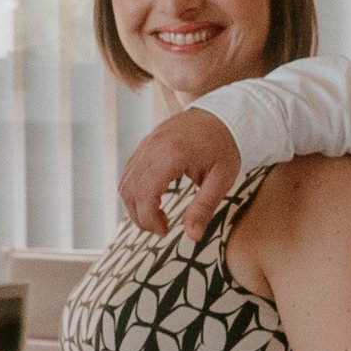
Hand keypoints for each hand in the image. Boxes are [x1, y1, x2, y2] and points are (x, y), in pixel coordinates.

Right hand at [118, 110, 242, 236]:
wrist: (223, 113)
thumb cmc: (225, 145)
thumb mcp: (222, 179)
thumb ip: (204, 208)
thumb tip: (194, 236)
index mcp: (172, 153)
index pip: (146, 194)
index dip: (150, 219)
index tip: (165, 231)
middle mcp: (153, 146)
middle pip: (130, 190)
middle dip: (141, 216)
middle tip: (161, 228)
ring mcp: (147, 143)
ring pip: (125, 182)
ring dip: (135, 205)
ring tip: (156, 216)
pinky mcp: (145, 143)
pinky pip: (130, 171)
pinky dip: (135, 191)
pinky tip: (153, 199)